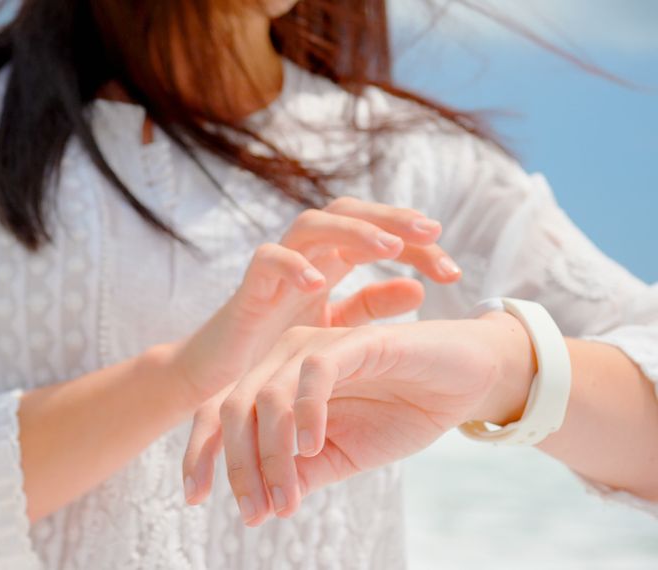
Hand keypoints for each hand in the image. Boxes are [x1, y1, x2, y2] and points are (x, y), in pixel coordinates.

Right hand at [168, 196, 461, 404]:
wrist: (220, 378)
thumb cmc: (274, 350)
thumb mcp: (333, 329)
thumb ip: (370, 307)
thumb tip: (419, 289)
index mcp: (329, 262)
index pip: (378, 234)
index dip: (417, 245)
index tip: (454, 272)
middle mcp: (304, 256)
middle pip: (348, 212)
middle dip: (391, 218)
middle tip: (432, 232)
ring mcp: (275, 269)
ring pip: (311, 225)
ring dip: (351, 232)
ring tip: (387, 250)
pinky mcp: (247, 290)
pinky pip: (266, 261)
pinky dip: (292, 266)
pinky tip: (320, 282)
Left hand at [184, 311, 535, 525]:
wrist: (463, 383)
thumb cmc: (398, 413)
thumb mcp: (340, 456)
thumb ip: (300, 473)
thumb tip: (261, 506)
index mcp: (274, 381)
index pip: (219, 414)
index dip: (201, 454)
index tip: (194, 498)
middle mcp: (285, 358)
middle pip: (234, 407)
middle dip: (238, 465)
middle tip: (255, 511)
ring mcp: (317, 346)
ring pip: (268, 396)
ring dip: (272, 454)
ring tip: (287, 497)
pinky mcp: (355, 342)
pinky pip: (315, 373)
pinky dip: (305, 412)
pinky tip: (311, 446)